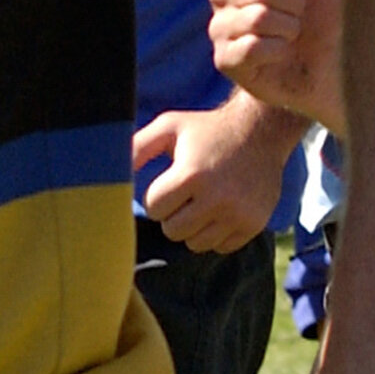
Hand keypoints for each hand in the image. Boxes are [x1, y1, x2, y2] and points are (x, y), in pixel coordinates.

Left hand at [130, 97, 299, 254]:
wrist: (262, 131)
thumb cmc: (207, 129)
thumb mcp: (170, 127)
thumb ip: (138, 146)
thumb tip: (112, 171)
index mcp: (192, 174)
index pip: (155, 208)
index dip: (157, 196)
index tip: (169, 182)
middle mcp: (217, 198)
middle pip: (173, 231)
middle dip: (172, 215)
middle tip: (184, 195)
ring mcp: (238, 214)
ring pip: (196, 244)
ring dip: (192, 227)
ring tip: (201, 202)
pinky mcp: (253, 224)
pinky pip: (221, 247)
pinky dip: (215, 233)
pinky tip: (220, 210)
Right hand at [209, 0, 343, 128]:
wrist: (323, 72)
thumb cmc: (322, 21)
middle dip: (294, 5)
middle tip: (298, 17)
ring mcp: (220, 27)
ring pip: (258, 17)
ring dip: (288, 29)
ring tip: (291, 36)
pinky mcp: (224, 60)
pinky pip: (252, 47)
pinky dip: (277, 50)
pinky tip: (280, 55)